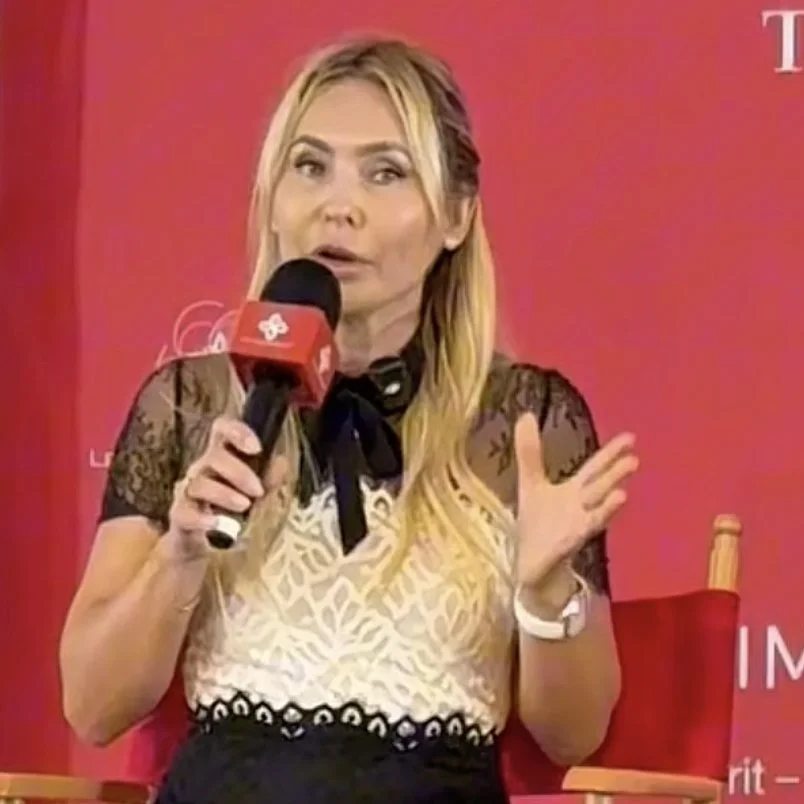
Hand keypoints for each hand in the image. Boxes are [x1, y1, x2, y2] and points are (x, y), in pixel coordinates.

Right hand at [163, 416, 284, 561]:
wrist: (203, 543)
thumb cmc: (231, 509)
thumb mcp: (255, 493)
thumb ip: (269, 479)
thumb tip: (281, 461)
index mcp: (221, 455)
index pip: (222, 429)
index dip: (237, 432)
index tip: (256, 448)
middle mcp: (202, 468)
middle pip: (214, 456)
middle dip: (239, 473)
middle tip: (258, 491)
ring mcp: (188, 491)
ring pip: (200, 483)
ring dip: (225, 494)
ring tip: (244, 506)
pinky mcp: (179, 515)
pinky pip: (185, 512)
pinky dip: (202, 518)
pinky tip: (217, 524)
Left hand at [514, 413, 637, 589]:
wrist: (530, 563)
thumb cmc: (536, 522)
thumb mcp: (530, 482)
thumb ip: (530, 451)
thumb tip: (526, 414)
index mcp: (573, 491)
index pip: (595, 469)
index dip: (610, 453)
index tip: (631, 438)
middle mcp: (580, 507)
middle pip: (599, 488)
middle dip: (615, 475)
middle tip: (634, 458)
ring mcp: (575, 527)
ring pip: (594, 513)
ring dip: (607, 505)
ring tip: (622, 491)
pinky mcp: (565, 545)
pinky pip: (577, 538)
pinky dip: (585, 532)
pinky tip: (589, 526)